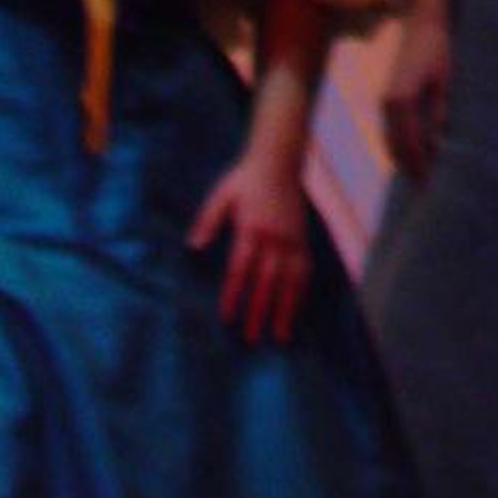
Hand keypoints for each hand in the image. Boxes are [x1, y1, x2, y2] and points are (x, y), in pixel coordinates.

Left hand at [189, 150, 310, 345]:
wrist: (280, 159)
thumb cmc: (245, 179)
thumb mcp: (221, 195)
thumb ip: (207, 221)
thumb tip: (193, 246)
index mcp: (251, 228)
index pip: (240, 268)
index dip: (233, 294)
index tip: (227, 318)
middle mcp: (275, 237)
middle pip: (266, 282)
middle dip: (259, 311)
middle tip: (252, 338)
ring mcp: (292, 240)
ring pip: (290, 282)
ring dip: (285, 310)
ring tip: (280, 336)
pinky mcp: (303, 240)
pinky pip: (304, 272)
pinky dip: (300, 294)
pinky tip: (295, 313)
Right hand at [382, 8, 451, 180]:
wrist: (422, 23)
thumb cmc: (437, 47)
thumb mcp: (443, 79)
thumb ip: (437, 110)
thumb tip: (437, 141)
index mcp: (400, 100)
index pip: (408, 142)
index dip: (418, 163)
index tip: (429, 180)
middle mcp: (387, 104)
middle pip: (395, 146)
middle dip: (409, 167)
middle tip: (424, 186)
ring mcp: (385, 102)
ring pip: (390, 141)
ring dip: (403, 159)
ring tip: (418, 174)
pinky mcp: (387, 99)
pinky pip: (390, 130)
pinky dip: (400, 145)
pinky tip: (413, 152)